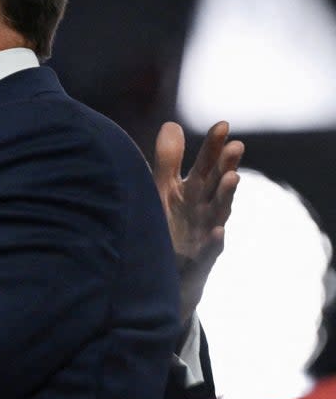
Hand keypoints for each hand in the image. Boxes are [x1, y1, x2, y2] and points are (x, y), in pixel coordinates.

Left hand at [153, 120, 243, 321]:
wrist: (163, 274)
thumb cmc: (167, 227)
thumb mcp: (163, 190)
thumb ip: (168, 160)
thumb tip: (172, 124)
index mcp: (194, 192)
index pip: (206, 165)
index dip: (213, 147)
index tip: (223, 124)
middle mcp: (203, 210)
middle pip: (215, 186)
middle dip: (226, 166)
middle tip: (235, 145)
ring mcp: (203, 235)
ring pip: (218, 214)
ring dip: (226, 197)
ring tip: (232, 178)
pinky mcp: (198, 260)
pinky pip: (208, 251)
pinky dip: (214, 242)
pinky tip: (218, 231)